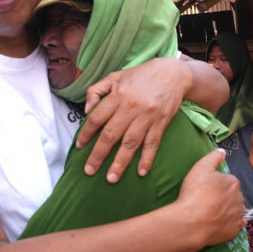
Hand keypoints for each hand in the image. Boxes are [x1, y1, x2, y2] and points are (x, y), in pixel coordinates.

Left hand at [80, 58, 190, 181]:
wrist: (173, 73)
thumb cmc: (141, 75)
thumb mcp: (115, 76)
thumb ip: (96, 90)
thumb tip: (86, 111)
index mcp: (117, 95)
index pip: (97, 118)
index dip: (86, 133)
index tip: (79, 146)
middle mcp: (131, 107)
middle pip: (111, 135)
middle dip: (98, 155)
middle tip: (89, 171)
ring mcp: (147, 116)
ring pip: (130, 143)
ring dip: (120, 162)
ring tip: (111, 178)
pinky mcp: (161, 122)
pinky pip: (153, 143)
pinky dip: (147, 158)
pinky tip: (141, 172)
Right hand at [174, 149, 245, 247]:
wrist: (192, 222)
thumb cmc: (195, 193)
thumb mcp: (200, 167)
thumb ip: (213, 157)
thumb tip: (222, 151)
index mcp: (233, 182)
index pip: (227, 180)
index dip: (216, 184)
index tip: (205, 188)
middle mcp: (240, 198)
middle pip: (232, 194)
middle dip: (223, 196)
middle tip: (206, 200)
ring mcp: (238, 215)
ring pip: (235, 209)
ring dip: (227, 209)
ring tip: (211, 212)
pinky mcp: (235, 230)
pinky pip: (235, 224)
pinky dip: (229, 223)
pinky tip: (218, 222)